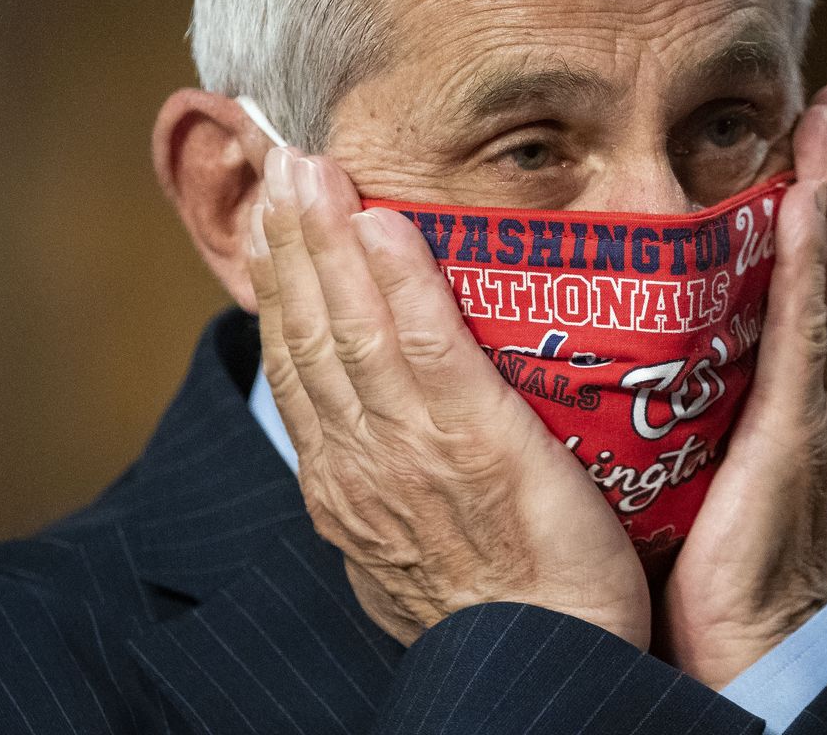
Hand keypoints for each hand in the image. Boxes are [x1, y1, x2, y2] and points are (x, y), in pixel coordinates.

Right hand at [248, 147, 649, 647]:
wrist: (551, 663)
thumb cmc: (503, 610)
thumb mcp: (413, 548)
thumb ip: (390, 486)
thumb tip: (381, 443)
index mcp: (343, 483)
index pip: (297, 365)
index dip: (282, 286)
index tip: (275, 220)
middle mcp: (360, 462)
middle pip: (308, 334)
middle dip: (292, 245)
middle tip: (282, 163)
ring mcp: (410, 453)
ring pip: (351, 329)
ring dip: (327, 243)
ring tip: (314, 171)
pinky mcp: (477, 445)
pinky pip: (429, 350)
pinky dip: (401, 286)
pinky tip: (385, 227)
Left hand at [658, 83, 826, 686]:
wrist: (733, 645)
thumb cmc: (692, 564)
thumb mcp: (683, 458)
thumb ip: (672, 398)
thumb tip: (621, 352)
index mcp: (783, 392)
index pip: (800, 278)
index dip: (811, 203)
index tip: (806, 132)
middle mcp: (814, 387)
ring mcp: (817, 406)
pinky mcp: (802, 431)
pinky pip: (809, 329)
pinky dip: (817, 260)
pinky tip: (813, 201)